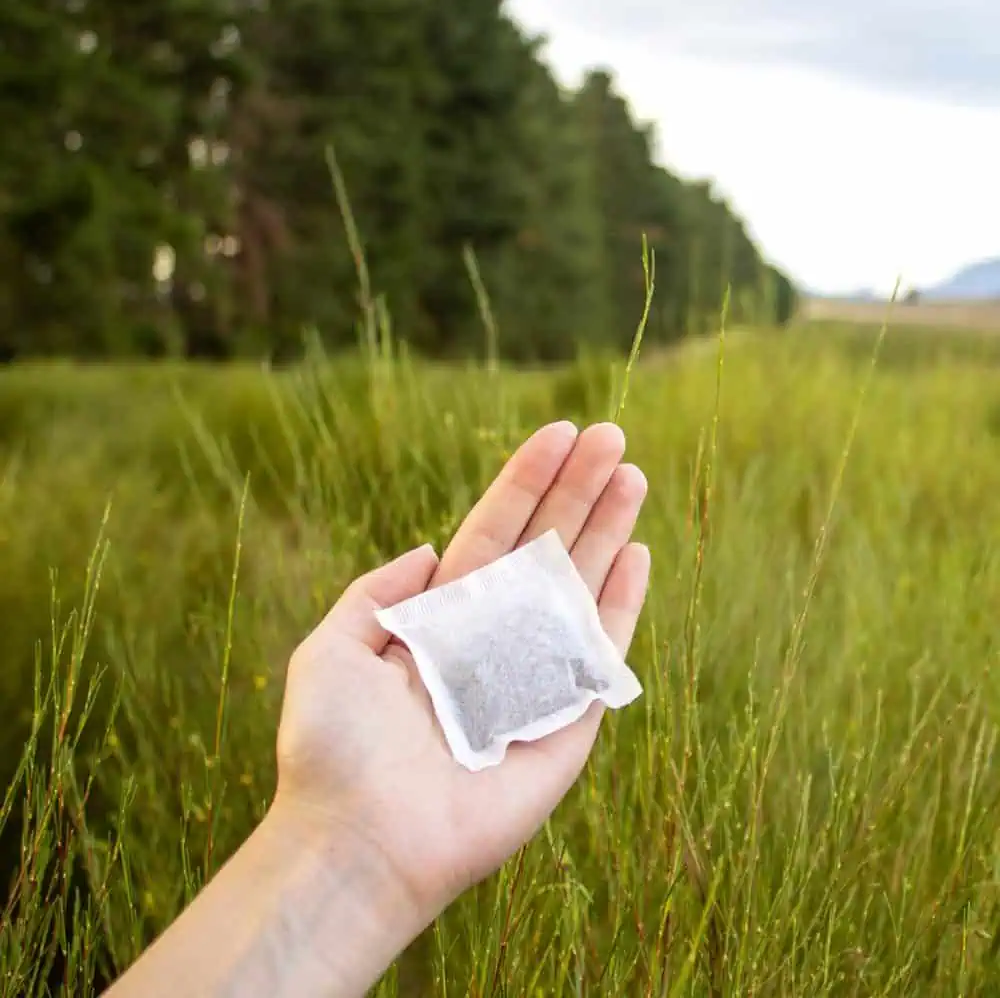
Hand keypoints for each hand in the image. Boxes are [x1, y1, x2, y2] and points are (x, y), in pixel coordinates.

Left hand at [273, 421, 649, 924]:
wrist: (357, 842)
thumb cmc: (333, 749)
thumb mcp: (332, 647)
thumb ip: (379, 592)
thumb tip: (430, 548)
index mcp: (443, 619)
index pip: (495, 532)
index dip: (527, 481)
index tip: (560, 431)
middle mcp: (493, 641)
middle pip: (546, 549)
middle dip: (578, 492)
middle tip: (614, 435)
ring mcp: (533, 679)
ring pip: (580, 589)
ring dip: (608, 531)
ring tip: (634, 474)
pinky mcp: (564, 724)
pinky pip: (600, 656)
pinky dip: (623, 606)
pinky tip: (638, 554)